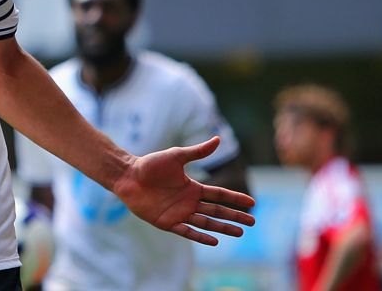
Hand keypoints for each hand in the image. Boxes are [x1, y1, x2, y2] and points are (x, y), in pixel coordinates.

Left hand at [111, 136, 255, 245]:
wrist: (128, 176)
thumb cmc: (150, 165)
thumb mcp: (176, 156)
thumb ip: (198, 151)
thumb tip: (218, 139)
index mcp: (192, 187)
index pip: (219, 194)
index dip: (235, 199)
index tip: (252, 202)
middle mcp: (188, 202)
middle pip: (217, 211)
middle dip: (234, 216)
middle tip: (253, 222)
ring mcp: (179, 213)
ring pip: (206, 222)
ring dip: (223, 228)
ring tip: (240, 232)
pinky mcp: (167, 223)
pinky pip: (187, 232)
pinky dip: (201, 236)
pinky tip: (215, 241)